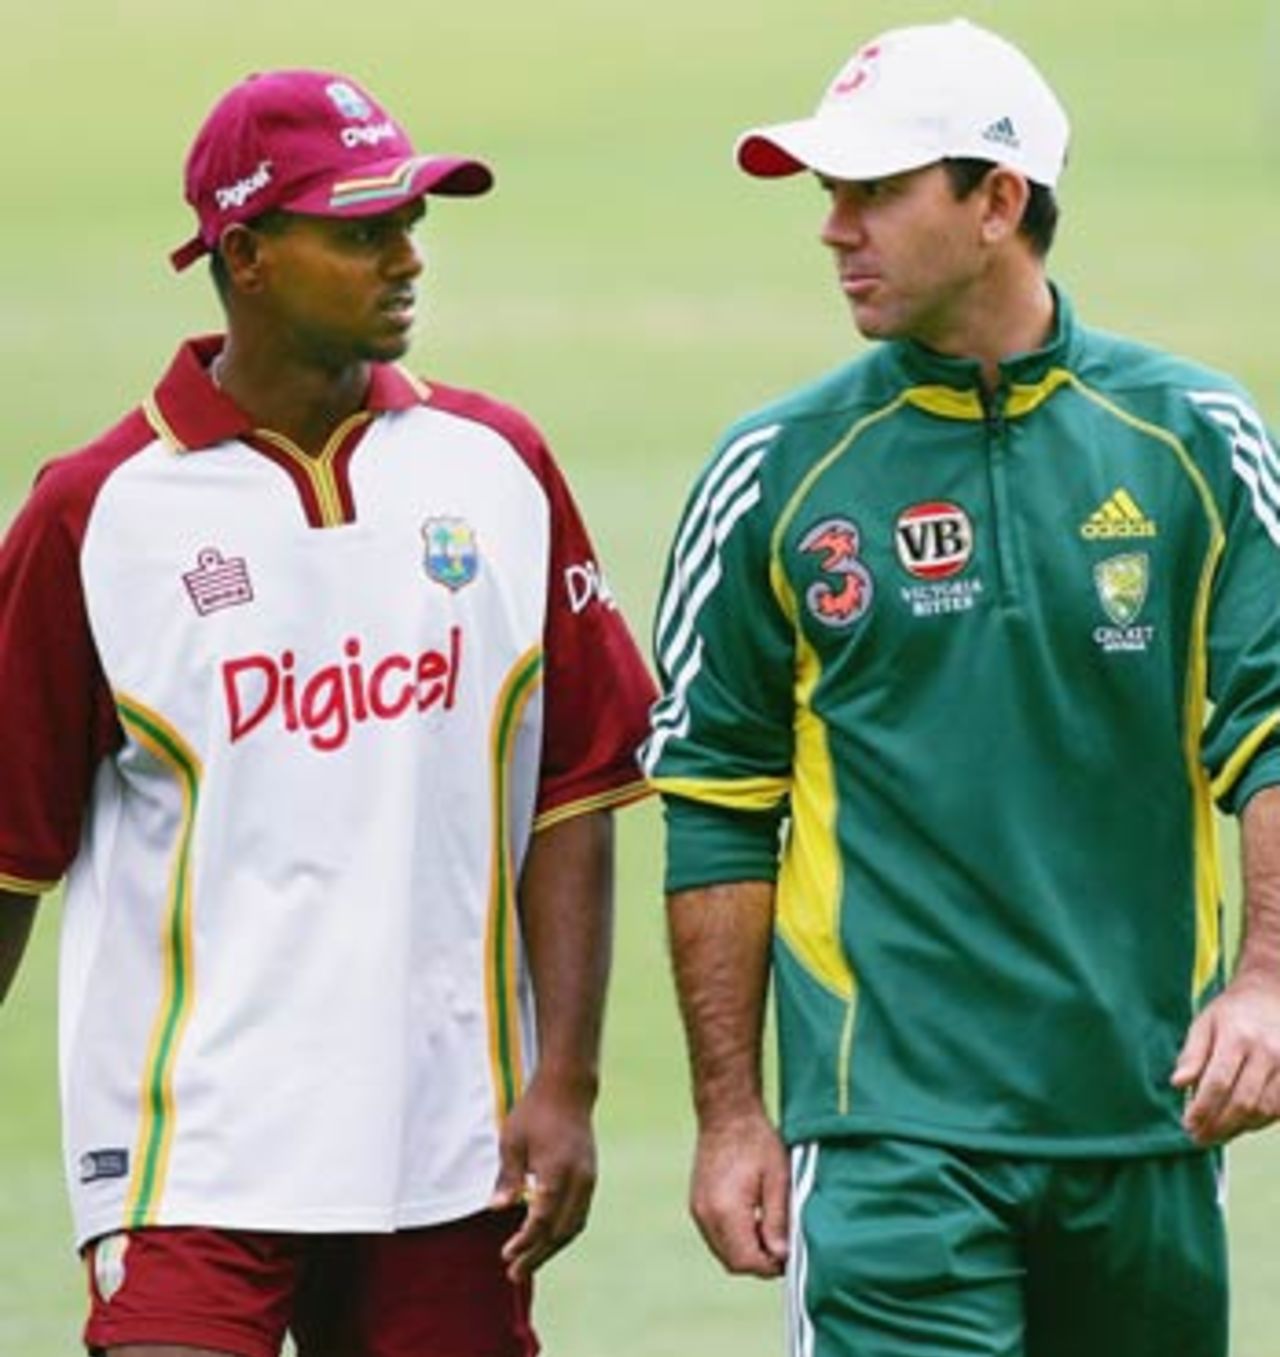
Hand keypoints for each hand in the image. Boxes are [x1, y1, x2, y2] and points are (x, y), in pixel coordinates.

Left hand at [490, 1071, 596, 1281]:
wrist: (568, 1089)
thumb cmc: (535, 1112)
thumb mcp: (513, 1141)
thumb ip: (508, 1177)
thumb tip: (497, 1209)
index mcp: (557, 1172)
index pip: (542, 1220)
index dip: (524, 1242)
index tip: (506, 1255)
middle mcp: (578, 1180)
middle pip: (560, 1231)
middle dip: (537, 1254)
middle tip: (514, 1273)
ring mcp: (588, 1179)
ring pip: (574, 1225)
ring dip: (553, 1247)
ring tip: (530, 1262)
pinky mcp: (590, 1176)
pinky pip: (580, 1213)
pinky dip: (564, 1231)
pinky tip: (548, 1238)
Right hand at [689, 1109, 789, 1277]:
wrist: (727, 1113)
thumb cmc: (756, 1140)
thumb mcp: (778, 1179)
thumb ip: (777, 1220)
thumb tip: (781, 1255)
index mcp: (727, 1210)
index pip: (747, 1261)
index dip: (771, 1266)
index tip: (789, 1255)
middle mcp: (707, 1214)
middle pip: (733, 1262)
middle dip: (759, 1262)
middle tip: (781, 1245)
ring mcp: (698, 1210)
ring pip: (722, 1252)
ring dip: (745, 1251)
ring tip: (767, 1229)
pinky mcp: (696, 1203)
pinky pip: (715, 1236)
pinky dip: (733, 1239)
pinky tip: (750, 1219)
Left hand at [1171, 970, 1279, 1144]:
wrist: (1273, 994)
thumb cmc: (1232, 1011)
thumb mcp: (1204, 1023)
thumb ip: (1192, 1054)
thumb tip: (1178, 1083)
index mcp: (1237, 1037)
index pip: (1218, 1082)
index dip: (1203, 1109)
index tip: (1188, 1125)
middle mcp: (1266, 1052)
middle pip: (1243, 1101)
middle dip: (1219, 1125)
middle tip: (1200, 1138)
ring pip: (1265, 1109)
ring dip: (1240, 1128)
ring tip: (1217, 1135)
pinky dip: (1261, 1122)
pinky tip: (1242, 1124)